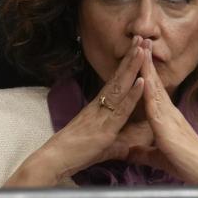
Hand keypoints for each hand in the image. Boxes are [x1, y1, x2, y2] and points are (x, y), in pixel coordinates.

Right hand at [5, 36, 145, 186]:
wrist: (56, 159)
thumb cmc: (76, 153)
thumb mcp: (102, 147)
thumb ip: (114, 143)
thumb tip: (125, 146)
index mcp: (100, 107)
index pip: (117, 82)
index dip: (127, 66)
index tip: (136, 49)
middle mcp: (101, 106)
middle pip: (119, 78)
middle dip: (131, 58)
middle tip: (142, 37)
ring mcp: (103, 114)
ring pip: (121, 86)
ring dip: (133, 67)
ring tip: (142, 49)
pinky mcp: (105, 127)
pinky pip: (121, 107)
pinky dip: (132, 94)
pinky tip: (142, 81)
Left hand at [138, 40, 197, 185]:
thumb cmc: (184, 164)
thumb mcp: (156, 157)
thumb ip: (143, 152)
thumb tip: (130, 151)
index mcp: (165, 117)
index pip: (152, 90)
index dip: (145, 72)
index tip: (138, 55)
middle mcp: (168, 112)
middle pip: (153, 82)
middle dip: (146, 61)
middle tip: (139, 39)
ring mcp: (168, 116)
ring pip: (154, 88)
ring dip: (146, 68)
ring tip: (140, 48)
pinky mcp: (167, 126)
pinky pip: (155, 105)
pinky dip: (148, 91)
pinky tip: (143, 78)